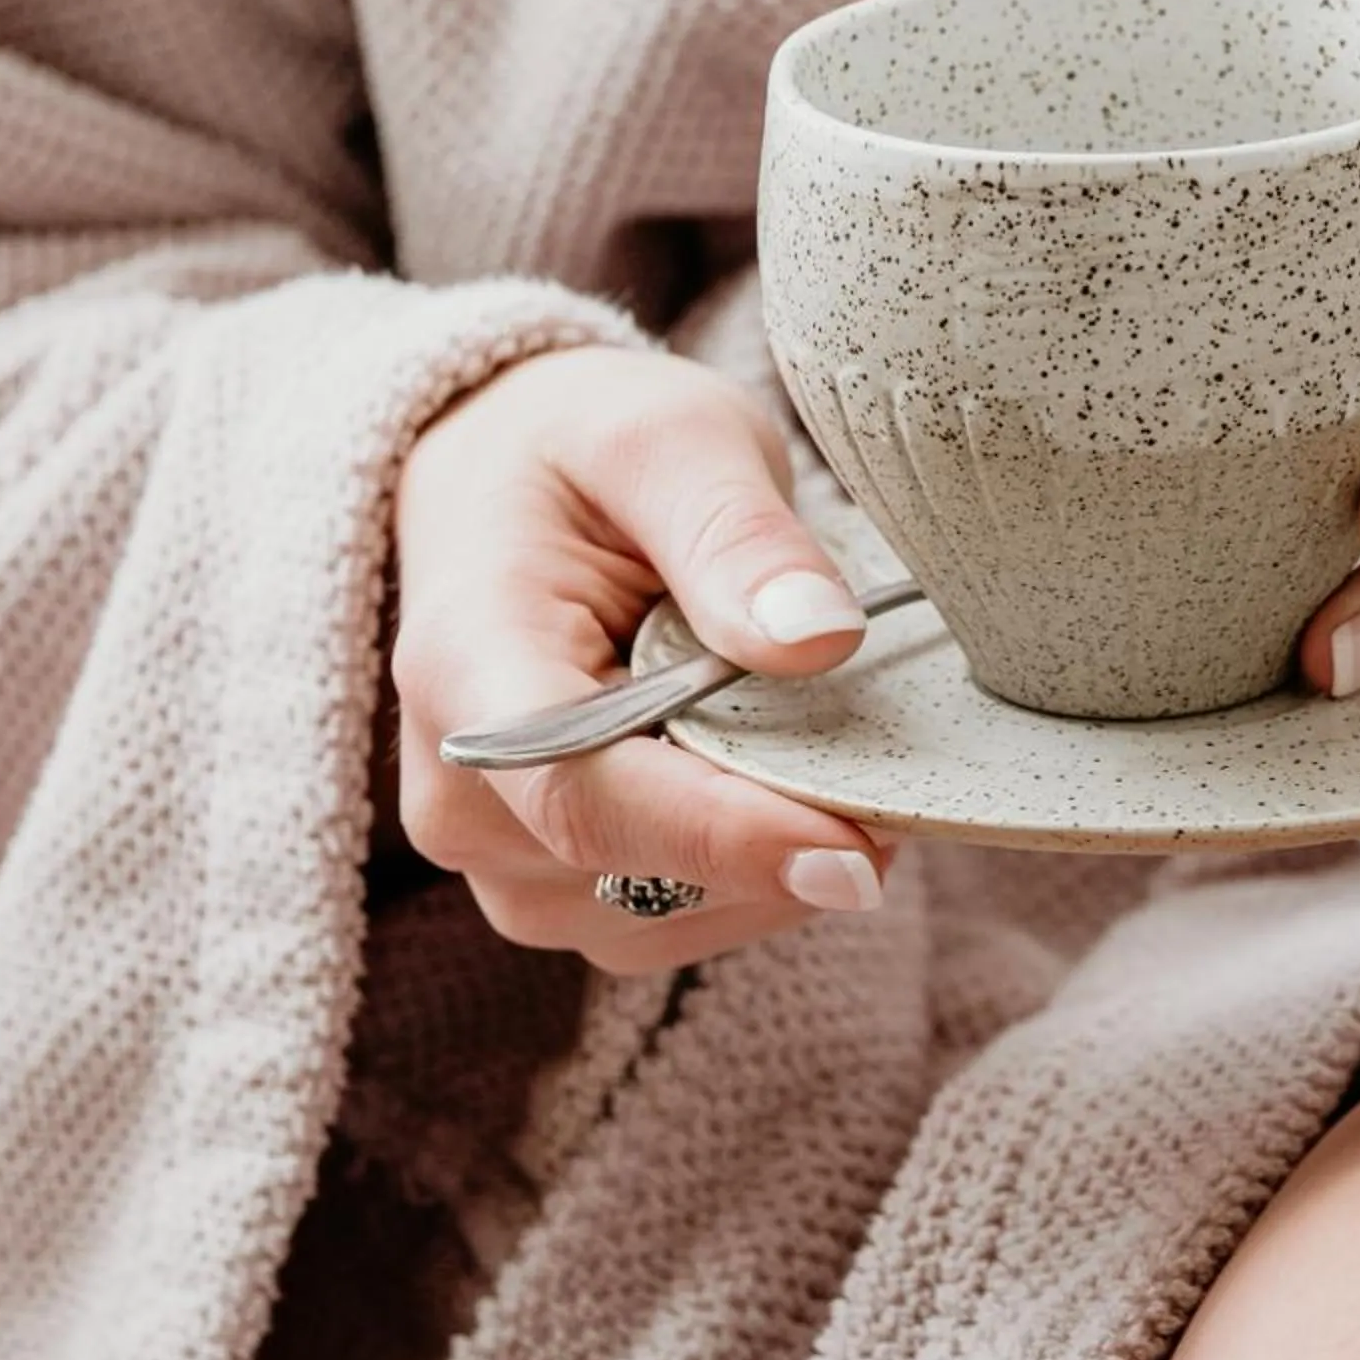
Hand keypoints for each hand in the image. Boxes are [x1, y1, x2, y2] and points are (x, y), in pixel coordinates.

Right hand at [391, 347, 894, 972]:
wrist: (507, 481)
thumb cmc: (583, 452)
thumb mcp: (667, 439)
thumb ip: (737, 534)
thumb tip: (819, 640)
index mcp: (465, 666)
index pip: (584, 794)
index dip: (725, 838)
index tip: (858, 850)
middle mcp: (459, 791)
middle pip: (634, 873)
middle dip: (783, 841)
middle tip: (900, 773)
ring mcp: (502, 854)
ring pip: (667, 917)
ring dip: (777, 864)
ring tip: (841, 758)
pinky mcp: (555, 882)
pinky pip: (677, 919)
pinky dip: (759, 875)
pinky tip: (801, 791)